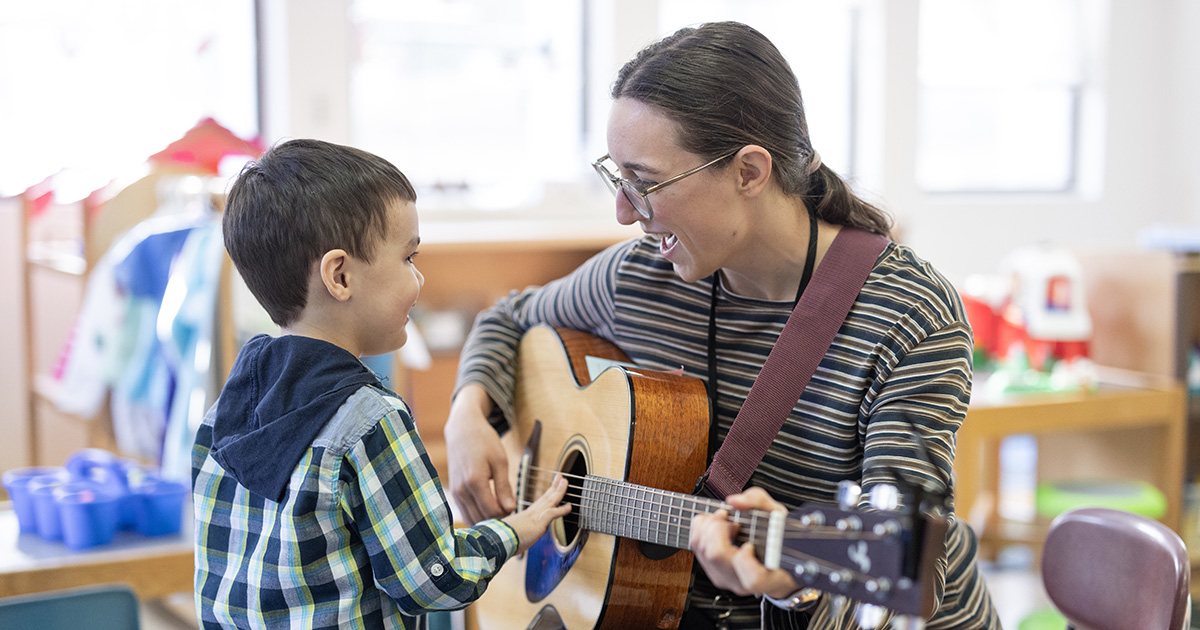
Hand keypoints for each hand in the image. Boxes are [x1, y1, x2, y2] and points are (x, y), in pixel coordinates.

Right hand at [444, 384, 514, 523]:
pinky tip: (490, 510)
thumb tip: (511, 508)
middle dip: (497, 521)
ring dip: (486, 521)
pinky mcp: (454, 493)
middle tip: (511, 515)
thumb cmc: (484, 442)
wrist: (462, 430)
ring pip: (471, 519)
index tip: (517, 510)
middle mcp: (461, 491)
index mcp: (475, 482)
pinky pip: (465, 513)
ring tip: (502, 513)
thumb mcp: (500, 461)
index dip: (507, 515)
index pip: (493, 512)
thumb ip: (504, 487)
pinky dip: (477, 515)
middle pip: (481, 519)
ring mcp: (455, 493)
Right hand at [501, 473, 571, 553]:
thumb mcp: (510, 534)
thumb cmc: (502, 540)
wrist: (498, 541)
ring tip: (565, 482)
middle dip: (554, 487)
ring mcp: (534, 517)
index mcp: (525, 516)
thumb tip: (512, 538)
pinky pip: (552, 513)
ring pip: (550, 500)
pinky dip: (561, 510)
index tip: (552, 488)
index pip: (539, 503)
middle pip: (545, 497)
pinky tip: (569, 507)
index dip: (547, 495)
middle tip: (560, 478)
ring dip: (559, 491)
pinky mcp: (538, 523)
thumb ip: (514, 533)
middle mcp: (530, 514)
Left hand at [688, 487, 798, 599]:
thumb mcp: (776, 513)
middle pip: (717, 555)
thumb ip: (757, 501)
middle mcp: (742, 583)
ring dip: (709, 526)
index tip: (750, 543)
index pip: (753, 578)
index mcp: (767, 577)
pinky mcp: (712, 571)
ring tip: (725, 521)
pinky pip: (697, 548)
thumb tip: (733, 502)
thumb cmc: (777, 539)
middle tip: (732, 520)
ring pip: (702, 551)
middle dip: (720, 526)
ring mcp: (724, 579)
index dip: (747, 557)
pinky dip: (703, 529)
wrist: (773, 558)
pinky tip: (718, 526)